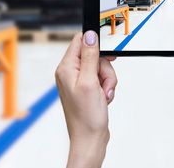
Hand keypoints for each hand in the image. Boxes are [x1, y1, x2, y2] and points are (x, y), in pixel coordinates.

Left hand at [55, 31, 117, 167]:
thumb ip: (90, 57)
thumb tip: (90, 35)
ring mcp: (80, 80)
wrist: (90, 138)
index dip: (95, 44)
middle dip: (105, 69)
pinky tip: (104, 97)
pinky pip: (102, 78)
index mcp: (66, 68)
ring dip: (107, 80)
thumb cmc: (86, 116)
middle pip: (95, 55)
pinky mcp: (88, 87)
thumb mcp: (90, 82)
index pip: (80, 41)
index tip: (106, 54)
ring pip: (101, 67)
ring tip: (104, 94)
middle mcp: (71, 72)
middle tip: (103, 82)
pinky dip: (107, 87)